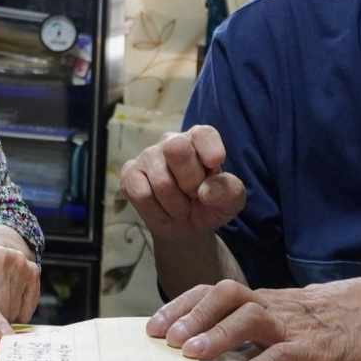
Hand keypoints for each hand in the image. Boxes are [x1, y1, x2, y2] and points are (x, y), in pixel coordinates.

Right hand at [120, 125, 245, 239]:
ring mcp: (148, 156)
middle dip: (190, 182)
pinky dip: (157, 213)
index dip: (209, 149)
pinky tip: (162, 211)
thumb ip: (230, 192)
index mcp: (198, 139)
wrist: (185, 227)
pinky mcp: (130, 174)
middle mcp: (172, 141)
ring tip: (180, 207)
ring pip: (161, 182)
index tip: (214, 167)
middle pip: (176, 149)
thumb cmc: (208, 205)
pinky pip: (142, 195)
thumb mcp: (230, 202)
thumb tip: (207, 191)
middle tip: (194, 195)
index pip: (203, 133)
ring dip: (176, 206)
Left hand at [147, 279, 360, 360]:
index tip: (152, 326)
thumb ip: (247, 325)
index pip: (212, 292)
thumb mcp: (281, 315)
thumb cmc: (323, 318)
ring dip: (217, 335)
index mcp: (259, 298)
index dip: (180, 306)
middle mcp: (271, 305)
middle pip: (226, 296)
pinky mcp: (315, 348)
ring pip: (250, 318)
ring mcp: (293, 325)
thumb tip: (200, 343)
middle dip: (192, 316)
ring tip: (191, 356)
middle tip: (165, 340)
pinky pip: (281, 355)